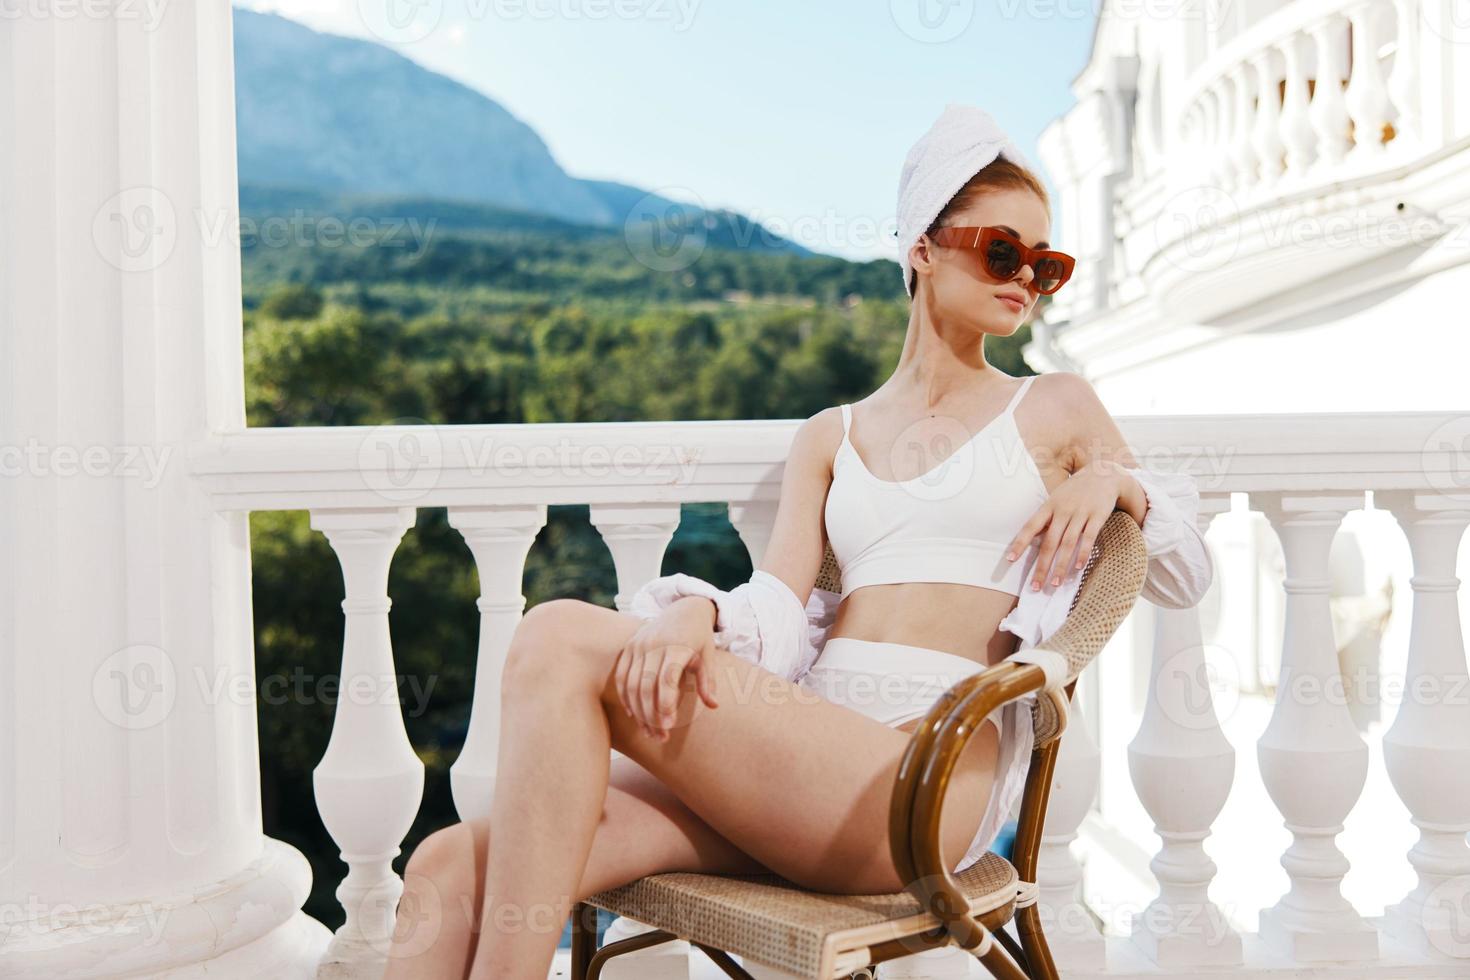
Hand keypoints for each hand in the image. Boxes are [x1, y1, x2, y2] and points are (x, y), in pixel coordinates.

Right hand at [615, 597, 720, 741]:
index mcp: (676, 645)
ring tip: (649, 731)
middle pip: (646, 686)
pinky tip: (634, 714)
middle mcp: (654, 644)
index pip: (666, 680)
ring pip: (631, 684)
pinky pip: (621, 676)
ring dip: (638, 712)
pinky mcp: (629, 647)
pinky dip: (625, 697)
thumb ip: (708, 681)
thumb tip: (713, 706)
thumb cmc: (699, 637)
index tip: (669, 726)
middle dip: (651, 715)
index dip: (665, 704)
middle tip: (660, 737)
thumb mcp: (708, 656)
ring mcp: (638, 644)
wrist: (684, 608)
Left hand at [1004, 460, 1125, 591]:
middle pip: (1049, 542)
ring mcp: (1080, 513)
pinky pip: (1089, 537)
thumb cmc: (1074, 491)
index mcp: (1049, 506)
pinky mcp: (1097, 516)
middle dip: (1042, 566)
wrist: (1103, 473)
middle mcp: (1062, 510)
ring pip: (1068, 543)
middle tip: (1035, 587)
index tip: (1009, 560)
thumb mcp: (1056, 499)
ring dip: (1061, 566)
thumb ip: (1046, 519)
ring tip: (1055, 584)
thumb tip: (1031, 539)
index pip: (1030, 527)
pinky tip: (1078, 568)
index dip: (1019, 543)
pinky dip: (1083, 553)